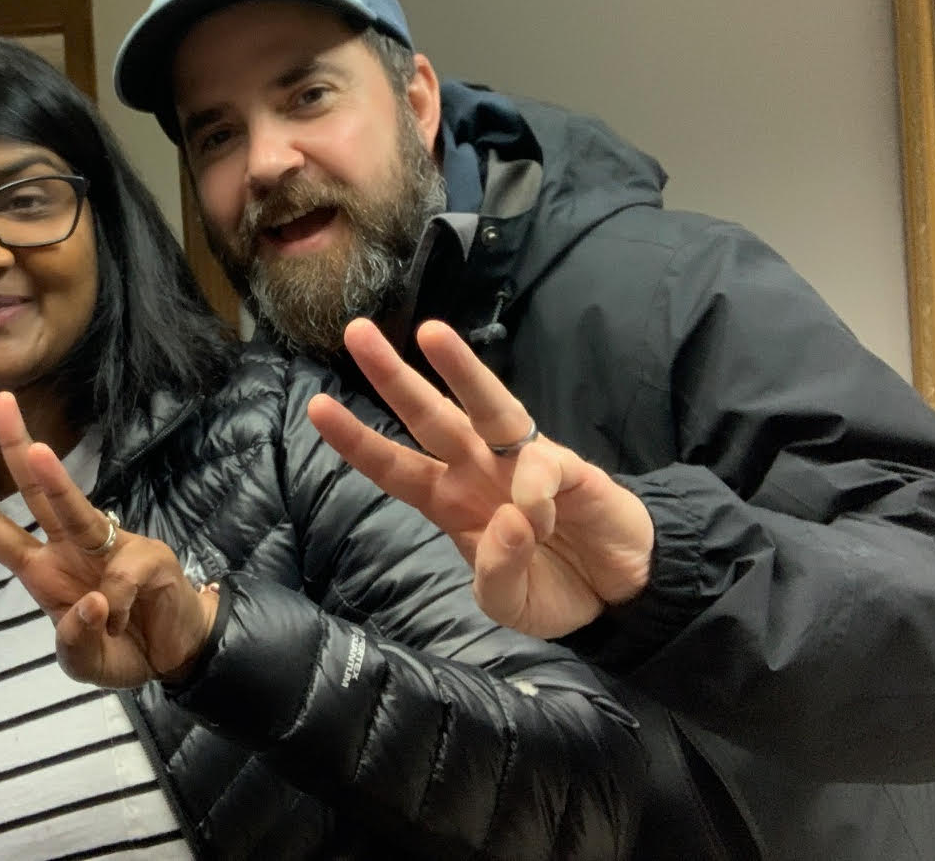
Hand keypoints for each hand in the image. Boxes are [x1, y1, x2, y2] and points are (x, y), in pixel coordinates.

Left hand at [0, 392, 217, 688]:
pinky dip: (118, 606)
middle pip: (37, 493)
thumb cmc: (120, 650)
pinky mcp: (148, 557)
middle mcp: (70, 549)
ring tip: (38, 452)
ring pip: (77, 508)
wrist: (176, 655)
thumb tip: (91, 604)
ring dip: (55, 479)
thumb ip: (76, 643)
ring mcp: (110, 548)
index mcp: (42, 571)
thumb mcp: (84, 663)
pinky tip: (123, 625)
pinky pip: (122, 578)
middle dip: (16, 447)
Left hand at [307, 319, 654, 638]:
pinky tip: (544, 521)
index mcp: (449, 501)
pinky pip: (541, 465)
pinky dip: (535, 489)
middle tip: (356, 331)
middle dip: (392, 375)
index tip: (316, 406)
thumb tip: (511, 522)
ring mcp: (522, 461)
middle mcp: (478, 469)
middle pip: (429, 414)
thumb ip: (498, 573)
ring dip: (460, 368)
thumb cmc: (551, 586)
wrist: (618, 592)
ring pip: (485, 406)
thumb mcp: (509, 604)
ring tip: (432, 332)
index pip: (393, 465)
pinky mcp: (569, 466)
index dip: (356, 439)